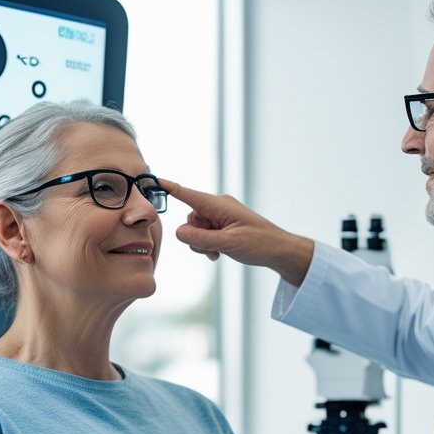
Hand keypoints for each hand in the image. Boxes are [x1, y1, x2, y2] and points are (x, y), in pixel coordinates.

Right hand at [158, 179, 314, 285]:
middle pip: (190, 220)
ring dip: (202, 243)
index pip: (188, 194)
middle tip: (214, 249)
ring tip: (219, 252)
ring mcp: (220, 216)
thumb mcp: (228, 243)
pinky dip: (208, 245)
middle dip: (195, 237)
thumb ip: (201, 238)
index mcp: (219, 205)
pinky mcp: (223, 226)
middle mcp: (218, 207)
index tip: (154, 180)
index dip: (170, 188)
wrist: (279, 250)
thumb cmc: (259, 244)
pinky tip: (220, 253)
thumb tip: (178, 232)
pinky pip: (204, 235)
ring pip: (196, 230)